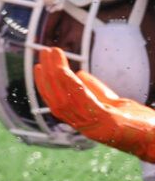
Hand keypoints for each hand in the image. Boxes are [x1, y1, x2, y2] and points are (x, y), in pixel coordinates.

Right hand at [35, 47, 154, 158]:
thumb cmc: (141, 124)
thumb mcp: (114, 103)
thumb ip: (96, 90)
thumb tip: (79, 73)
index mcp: (86, 122)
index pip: (58, 103)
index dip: (45, 85)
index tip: (39, 67)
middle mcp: (87, 127)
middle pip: (58, 100)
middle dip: (49, 75)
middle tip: (44, 53)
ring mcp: (96, 127)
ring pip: (67, 99)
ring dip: (56, 74)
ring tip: (53, 54)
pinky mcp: (107, 124)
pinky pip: (84, 102)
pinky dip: (71, 85)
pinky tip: (68, 70)